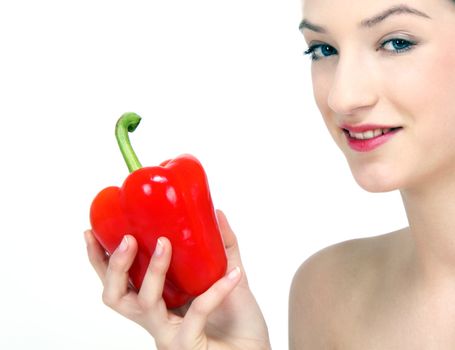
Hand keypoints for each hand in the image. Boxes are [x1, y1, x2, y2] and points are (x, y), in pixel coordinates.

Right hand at [85, 210, 270, 349]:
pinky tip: (234, 274)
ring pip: (146, 303)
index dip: (100, 261)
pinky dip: (215, 291)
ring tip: (165, 243)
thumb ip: (221, 246)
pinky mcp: (188, 345)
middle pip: (116, 297)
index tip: (92, 233)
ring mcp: (169, 334)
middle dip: (116, 266)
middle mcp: (157, 319)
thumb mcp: (228, 273)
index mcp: (160, 302)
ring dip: (153, 270)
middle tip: (128, 239)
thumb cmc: (238, 320)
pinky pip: (196, 312)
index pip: (120, 282)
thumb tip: (215, 212)